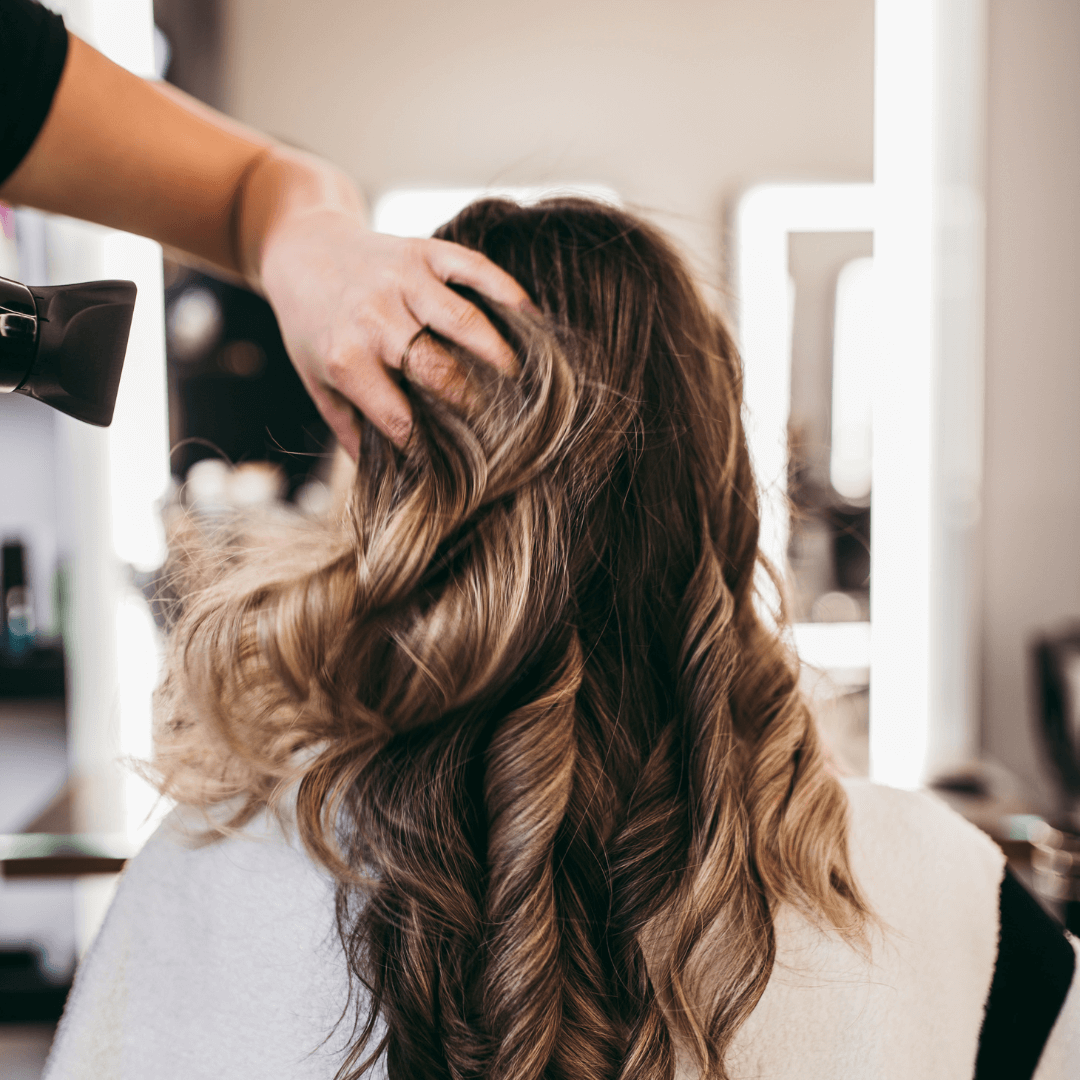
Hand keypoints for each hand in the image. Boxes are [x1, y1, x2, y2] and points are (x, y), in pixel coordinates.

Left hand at [257, 207, 535, 456]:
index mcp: (346, 359)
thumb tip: (385, 481)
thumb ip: (350, 430)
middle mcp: (374, 318)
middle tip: (498, 424)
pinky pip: (475, 270)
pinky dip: (508, 294)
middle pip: (438, 370)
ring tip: (521, 381)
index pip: (399, 417)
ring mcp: (402, 279)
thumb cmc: (314, 328)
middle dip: (473, 403)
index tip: (456, 463)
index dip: (431, 446)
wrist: (302, 250)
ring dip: (499, 355)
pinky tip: (531, 320)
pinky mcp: (425, 251)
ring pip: (464, 322)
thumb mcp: (318, 384)